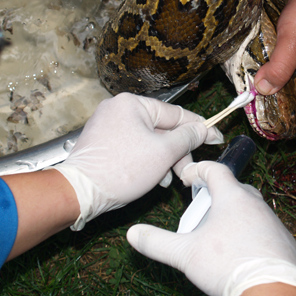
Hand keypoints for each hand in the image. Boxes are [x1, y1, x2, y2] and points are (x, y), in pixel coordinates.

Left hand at [51, 93, 222, 230]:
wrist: (80, 192)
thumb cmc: (121, 170)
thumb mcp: (164, 153)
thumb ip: (187, 137)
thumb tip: (201, 129)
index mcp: (133, 103)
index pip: (176, 114)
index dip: (198, 128)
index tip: (214, 137)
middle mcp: (118, 108)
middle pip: (161, 128)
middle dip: (176, 151)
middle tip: (188, 169)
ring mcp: (108, 124)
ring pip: (148, 139)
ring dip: (162, 158)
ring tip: (168, 178)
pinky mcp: (102, 141)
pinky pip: (133, 146)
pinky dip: (146, 160)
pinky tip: (153, 177)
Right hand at [127, 161, 295, 295]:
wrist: (271, 290)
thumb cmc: (227, 265)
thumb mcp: (185, 254)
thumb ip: (157, 242)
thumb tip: (133, 233)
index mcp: (232, 197)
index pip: (215, 169)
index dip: (198, 169)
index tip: (186, 178)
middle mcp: (255, 203)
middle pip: (233, 188)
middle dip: (215, 194)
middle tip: (200, 210)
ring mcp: (272, 221)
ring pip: (250, 208)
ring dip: (234, 214)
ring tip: (218, 233)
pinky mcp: (283, 240)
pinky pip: (264, 227)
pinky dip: (250, 232)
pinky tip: (240, 249)